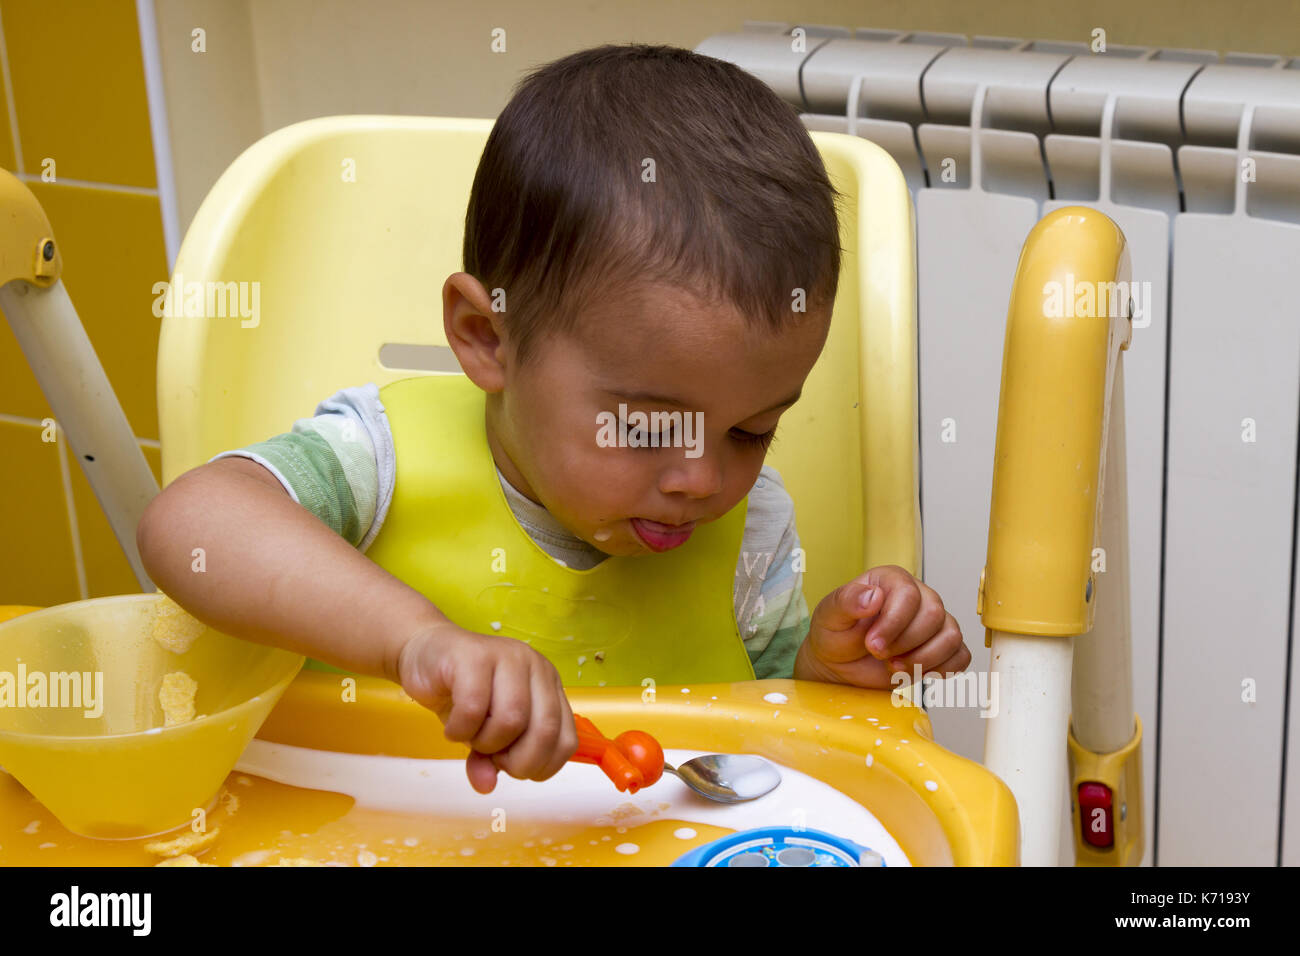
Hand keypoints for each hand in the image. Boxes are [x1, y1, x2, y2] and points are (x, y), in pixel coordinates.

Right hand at [396, 622, 577, 793]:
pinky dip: (460, 730)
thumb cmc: (462, 692)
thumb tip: (486, 786)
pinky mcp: (474, 656)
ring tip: (469, 736)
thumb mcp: (483, 734)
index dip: (541, 766)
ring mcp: (507, 657)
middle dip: (517, 761)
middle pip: (544, 731)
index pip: (567, 741)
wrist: (426, 654)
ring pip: (512, 720)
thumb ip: (491, 761)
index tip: (513, 769)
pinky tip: (452, 728)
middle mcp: (535, 667)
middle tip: (491, 759)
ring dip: (486, 742)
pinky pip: (474, 708)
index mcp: (549, 686)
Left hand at [796, 565, 969, 689]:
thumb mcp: (829, 616)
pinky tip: (913, 672)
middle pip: (934, 614)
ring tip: (894, 666)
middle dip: (905, 643)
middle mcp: (918, 597)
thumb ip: (846, 601)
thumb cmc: (835, 635)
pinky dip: (940, 670)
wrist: (840, 664)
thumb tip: (872, 596)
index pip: (909, 595)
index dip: (894, 623)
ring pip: (951, 636)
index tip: (872, 643)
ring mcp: (933, 623)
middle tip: (879, 655)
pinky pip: (960, 656)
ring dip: (923, 659)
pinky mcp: (941, 648)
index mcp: (892, 581)